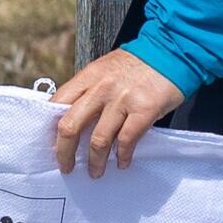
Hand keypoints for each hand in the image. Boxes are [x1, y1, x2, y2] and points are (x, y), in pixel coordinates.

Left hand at [51, 49, 184, 177]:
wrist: (172, 50)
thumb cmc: (138, 64)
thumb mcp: (105, 69)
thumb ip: (88, 90)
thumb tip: (72, 117)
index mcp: (88, 76)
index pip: (57, 104)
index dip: (50, 128)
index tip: (51, 144)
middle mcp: (101, 88)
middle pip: (70, 126)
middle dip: (64, 152)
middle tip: (66, 166)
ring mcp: (122, 99)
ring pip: (98, 140)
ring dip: (95, 162)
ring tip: (96, 171)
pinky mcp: (144, 110)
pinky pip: (126, 141)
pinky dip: (123, 156)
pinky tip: (122, 162)